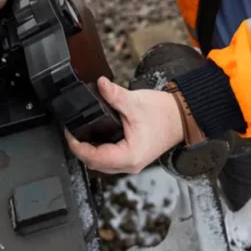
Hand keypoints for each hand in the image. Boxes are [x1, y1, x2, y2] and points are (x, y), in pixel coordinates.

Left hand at [65, 76, 183, 174]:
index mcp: (129, 156)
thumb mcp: (135, 102)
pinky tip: (94, 136)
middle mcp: (129, 165)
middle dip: (80, 148)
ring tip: (79, 132)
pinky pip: (109, 159)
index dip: (77, 146)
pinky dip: (99, 149)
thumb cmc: (164, 114)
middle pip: (95, 163)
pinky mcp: (131, 157)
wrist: (181, 117)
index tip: (68, 132)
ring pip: (101, 163)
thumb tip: (99, 84)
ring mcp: (130, 163)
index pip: (94, 158)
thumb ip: (114, 95)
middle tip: (70, 130)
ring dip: (89, 150)